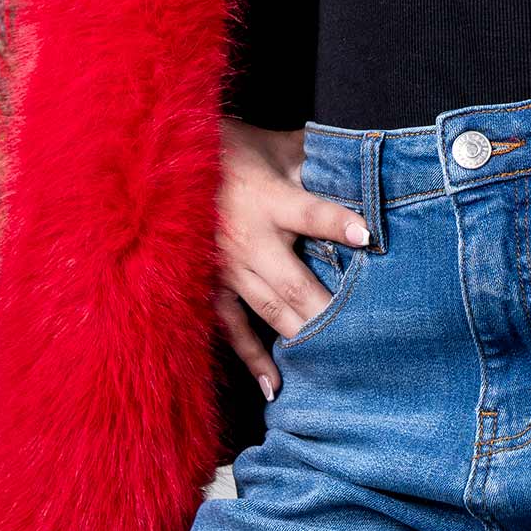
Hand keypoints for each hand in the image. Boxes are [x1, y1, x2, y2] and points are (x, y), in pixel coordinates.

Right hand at [213, 115, 372, 397]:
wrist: (162, 163)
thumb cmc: (229, 149)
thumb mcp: (273, 144)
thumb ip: (313, 157)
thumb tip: (359, 159)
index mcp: (265, 199)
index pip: (307, 213)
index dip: (336, 222)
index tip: (368, 235)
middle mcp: (246, 240)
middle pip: (293, 282)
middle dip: (328, 310)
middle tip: (368, 335)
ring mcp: (226, 268)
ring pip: (270, 310)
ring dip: (302, 335)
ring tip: (337, 363)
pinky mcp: (211, 286)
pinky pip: (233, 326)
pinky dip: (253, 357)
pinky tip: (275, 386)